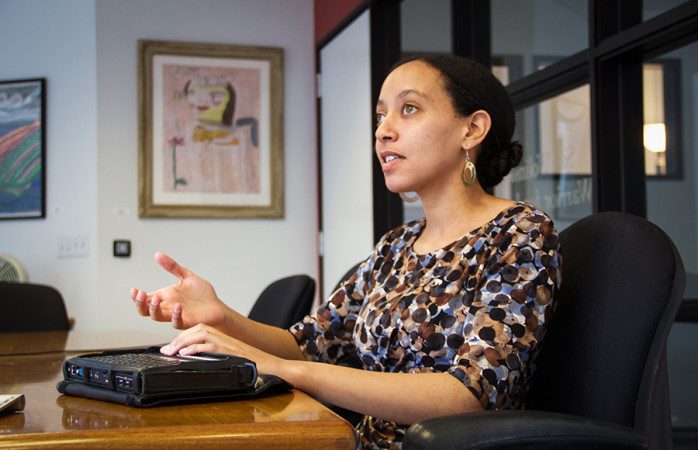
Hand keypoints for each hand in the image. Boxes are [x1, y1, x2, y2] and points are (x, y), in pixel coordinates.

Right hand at [130, 252, 228, 329]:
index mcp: (166, 296)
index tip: (134, 290)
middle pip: (146, 310)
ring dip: (154, 309)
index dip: (137, 297)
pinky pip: (177, 323)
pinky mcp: (187, 321)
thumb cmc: (202, 294)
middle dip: (140, 303)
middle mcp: (168, 307)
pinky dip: (175, 315)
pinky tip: (178, 306)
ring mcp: (176, 315)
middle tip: (140, 295)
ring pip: (157, 317)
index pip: (146, 299)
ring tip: (156, 298)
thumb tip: (158, 255)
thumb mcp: (187, 276)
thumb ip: (172, 267)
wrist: (218, 306)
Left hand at [160, 324, 283, 375]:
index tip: (170, 348)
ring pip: (199, 334)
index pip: (197, 330)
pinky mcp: (227, 350)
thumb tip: (195, 362)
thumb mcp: (228, 359)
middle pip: (195, 330)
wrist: (270, 367)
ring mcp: (225, 341)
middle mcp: (222, 335)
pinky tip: (184, 354)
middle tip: (166, 351)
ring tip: (171, 352)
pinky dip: (194, 349)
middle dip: (178, 339)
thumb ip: (213, 357)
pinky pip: (207, 345)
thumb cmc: (250, 366)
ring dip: (182, 342)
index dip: (182, 338)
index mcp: (222, 336)